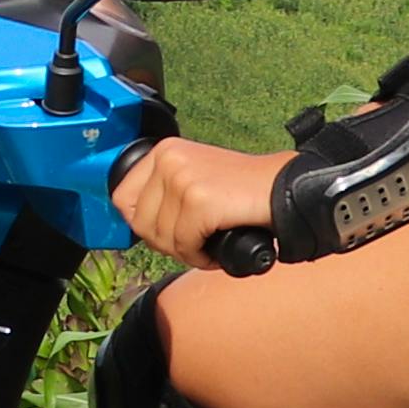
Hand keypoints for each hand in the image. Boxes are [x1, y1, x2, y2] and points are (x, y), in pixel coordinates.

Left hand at [110, 135, 290, 268]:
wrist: (285, 189)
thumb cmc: (243, 193)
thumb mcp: (194, 179)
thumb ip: (165, 194)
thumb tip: (138, 224)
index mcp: (164, 151)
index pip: (123, 199)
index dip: (144, 225)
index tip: (167, 233)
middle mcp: (168, 159)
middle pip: (140, 223)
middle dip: (167, 243)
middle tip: (195, 243)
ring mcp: (182, 178)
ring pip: (162, 238)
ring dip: (186, 252)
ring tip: (209, 245)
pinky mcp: (198, 200)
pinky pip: (184, 245)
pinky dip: (201, 257)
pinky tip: (217, 249)